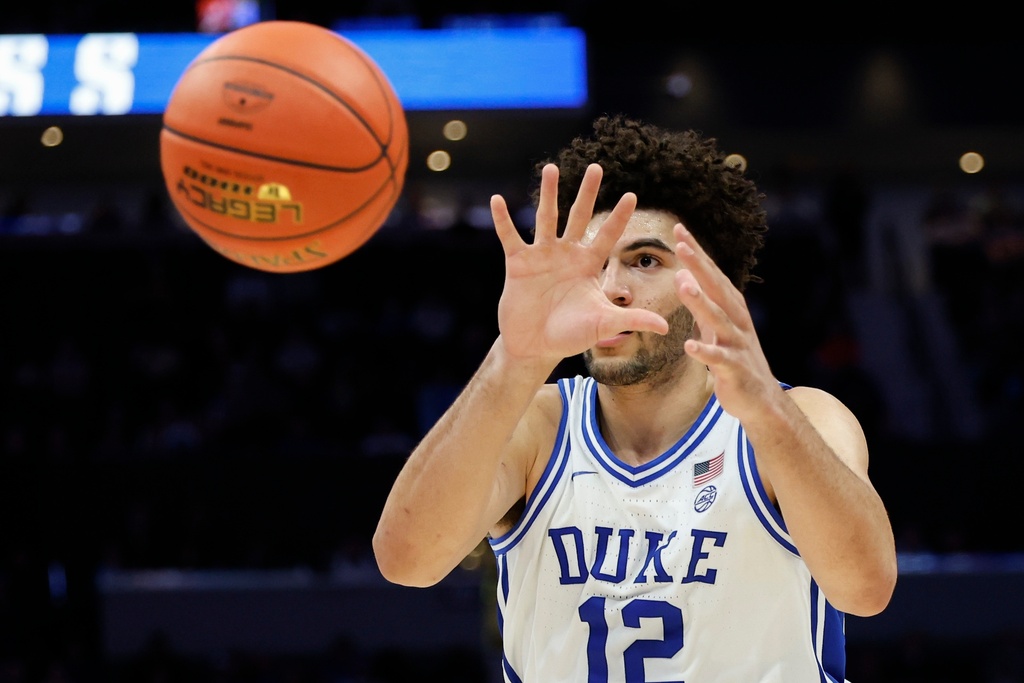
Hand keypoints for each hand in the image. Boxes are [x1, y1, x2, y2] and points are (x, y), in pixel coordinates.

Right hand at [490, 163, 668, 362]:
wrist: (535, 346)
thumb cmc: (570, 335)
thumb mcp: (604, 325)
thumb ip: (632, 320)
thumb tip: (666, 328)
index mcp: (588, 265)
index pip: (607, 235)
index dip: (619, 217)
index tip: (633, 194)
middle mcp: (566, 254)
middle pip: (579, 216)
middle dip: (588, 193)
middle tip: (596, 167)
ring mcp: (542, 256)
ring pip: (546, 218)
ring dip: (548, 193)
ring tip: (550, 168)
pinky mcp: (518, 264)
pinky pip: (510, 237)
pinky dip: (502, 220)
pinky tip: (496, 200)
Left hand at [673, 223, 782, 419]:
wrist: (761, 399)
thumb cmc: (735, 359)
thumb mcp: (716, 327)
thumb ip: (700, 303)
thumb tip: (681, 275)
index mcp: (732, 308)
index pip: (712, 274)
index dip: (696, 253)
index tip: (679, 230)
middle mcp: (737, 320)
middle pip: (717, 288)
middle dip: (699, 265)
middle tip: (681, 244)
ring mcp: (738, 343)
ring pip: (718, 318)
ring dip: (701, 302)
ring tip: (683, 285)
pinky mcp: (735, 368)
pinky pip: (718, 359)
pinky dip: (705, 351)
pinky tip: (689, 346)